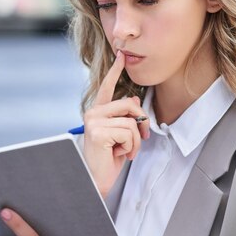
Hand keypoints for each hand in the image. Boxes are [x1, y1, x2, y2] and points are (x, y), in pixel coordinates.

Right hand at [83, 51, 149, 197]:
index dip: (115, 70)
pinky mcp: (98, 132)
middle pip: (129, 105)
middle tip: (142, 138)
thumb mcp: (121, 136)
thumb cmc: (107, 159)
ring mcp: (94, 122)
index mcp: (98, 112)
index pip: (107, 87)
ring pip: (131, 122)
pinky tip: (121, 154)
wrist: (96, 180)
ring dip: (135, 141)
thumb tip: (133, 99)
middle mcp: (93, 113)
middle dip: (142, 122)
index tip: (121, 55)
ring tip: (126, 151)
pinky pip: (128, 133)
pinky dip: (131, 147)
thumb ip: (125, 117)